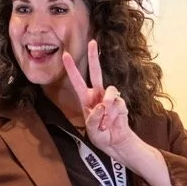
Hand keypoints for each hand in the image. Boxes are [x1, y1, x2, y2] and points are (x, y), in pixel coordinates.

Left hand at [62, 40, 134, 158]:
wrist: (115, 143)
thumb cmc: (100, 135)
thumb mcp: (91, 130)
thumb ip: (94, 118)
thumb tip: (102, 105)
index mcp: (86, 99)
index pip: (77, 81)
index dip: (71, 68)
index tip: (66, 55)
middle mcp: (98, 94)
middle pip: (96, 72)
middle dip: (94, 57)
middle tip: (93, 42)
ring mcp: (110, 98)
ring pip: (110, 90)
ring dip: (107, 106)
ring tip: (105, 122)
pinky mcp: (121, 103)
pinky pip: (118, 104)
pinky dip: (114, 115)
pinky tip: (112, 123)